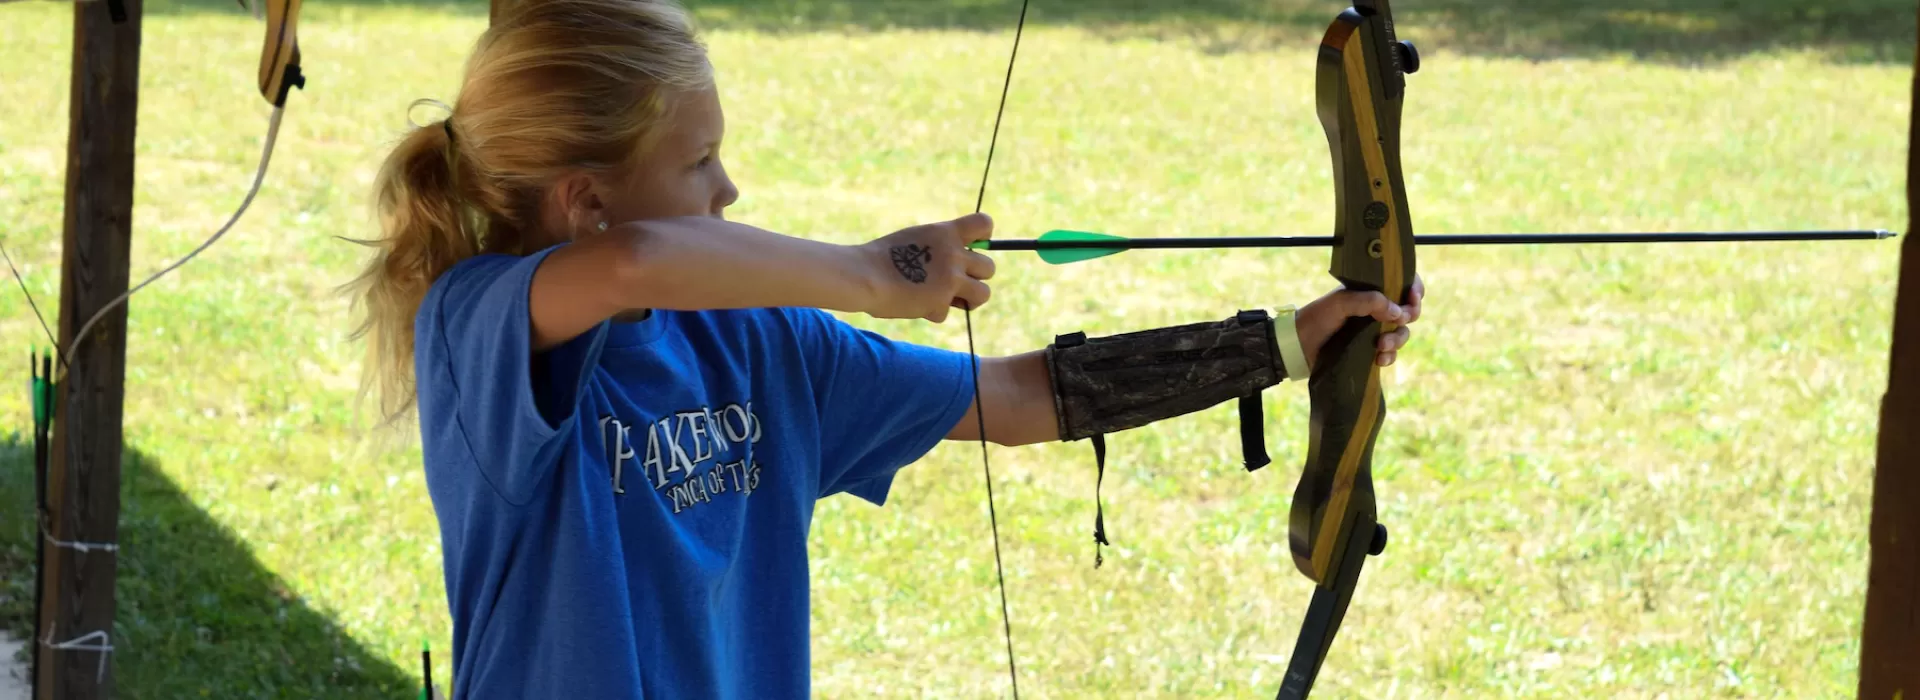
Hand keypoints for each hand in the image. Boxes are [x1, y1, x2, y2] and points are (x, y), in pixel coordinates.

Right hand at [858, 213, 996, 321]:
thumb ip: (939, 247)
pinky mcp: (942, 302)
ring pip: (984, 294)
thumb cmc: (882, 257)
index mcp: (946, 232)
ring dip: (968, 299)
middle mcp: (954, 254)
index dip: (984, 237)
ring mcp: (950, 279)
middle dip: (975, 277)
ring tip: (946, 299)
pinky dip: (933, 312)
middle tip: (954, 282)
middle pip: (990, 267)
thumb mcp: (915, 239)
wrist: (864, 275)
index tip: (971, 247)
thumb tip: (960, 263)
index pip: (985, 224)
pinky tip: (915, 304)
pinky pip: (948, 312)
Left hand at [1295, 275, 1424, 368]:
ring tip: (1381, 345)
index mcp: (1370, 292)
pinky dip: (1389, 356)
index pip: (1401, 285)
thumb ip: (1369, 301)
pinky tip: (1379, 359)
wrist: (1298, 347)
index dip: (1414, 289)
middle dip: (1409, 316)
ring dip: (1397, 339)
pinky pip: (1391, 354)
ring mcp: (1374, 331)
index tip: (1413, 296)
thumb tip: (1399, 312)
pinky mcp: (1370, 351)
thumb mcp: (1340, 302)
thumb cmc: (1316, 318)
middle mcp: (1376, 310)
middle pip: (1408, 311)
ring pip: (1402, 333)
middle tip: (1399, 321)